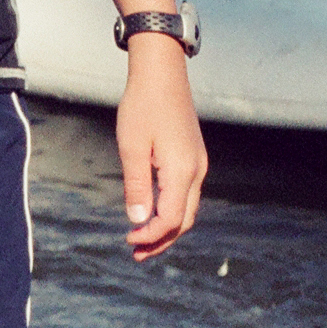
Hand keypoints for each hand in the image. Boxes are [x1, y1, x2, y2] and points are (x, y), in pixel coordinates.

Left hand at [115, 41, 207, 259]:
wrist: (162, 73)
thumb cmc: (143, 106)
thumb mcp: (132, 147)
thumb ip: (136, 186)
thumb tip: (138, 220)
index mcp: (182, 171)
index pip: (171, 219)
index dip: (151, 236)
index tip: (128, 240)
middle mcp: (197, 171)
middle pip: (184, 220)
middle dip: (162, 240)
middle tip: (137, 254)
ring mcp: (198, 164)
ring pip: (187, 209)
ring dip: (167, 227)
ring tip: (142, 239)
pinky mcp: (194, 157)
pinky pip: (186, 194)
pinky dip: (171, 210)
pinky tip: (153, 212)